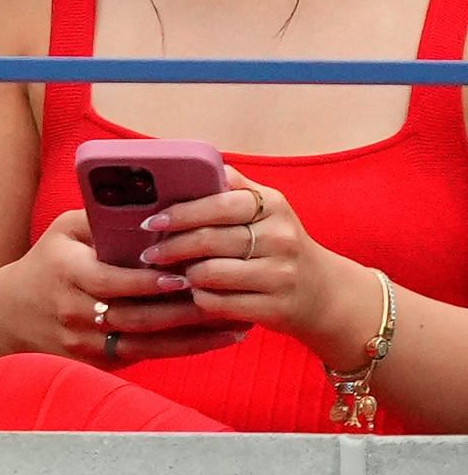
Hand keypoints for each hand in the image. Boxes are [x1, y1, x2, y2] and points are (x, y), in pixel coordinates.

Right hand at [0, 208, 250, 368]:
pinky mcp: (100, 364)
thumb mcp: (62, 233)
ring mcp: (87, 344)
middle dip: (184, 310)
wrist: (9, 318)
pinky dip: (184, 350)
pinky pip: (148, 358)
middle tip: (225, 297)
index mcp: (66, 273)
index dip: (148, 282)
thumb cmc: (47, 265)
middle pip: (137, 316)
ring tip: (235, 323)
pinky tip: (216, 339)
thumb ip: (101, 217)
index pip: (111, 281)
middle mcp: (75, 312)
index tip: (183, 276)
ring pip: (149, 344)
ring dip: (194, 335)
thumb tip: (152, 199)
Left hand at [137, 167, 371, 364]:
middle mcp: (280, 237)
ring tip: (171, 274)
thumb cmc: (280, 245)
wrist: (325, 294)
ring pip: (212, 273)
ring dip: (184, 275)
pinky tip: (194, 295)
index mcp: (273, 206)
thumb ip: (232, 187)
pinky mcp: (276, 308)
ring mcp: (280, 274)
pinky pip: (221, 303)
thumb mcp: (266, 210)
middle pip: (210, 239)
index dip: (181, 212)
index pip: (220, 203)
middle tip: (149, 253)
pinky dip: (200, 299)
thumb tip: (188, 167)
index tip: (152, 221)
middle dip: (171, 247)